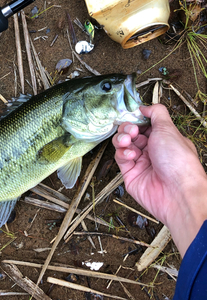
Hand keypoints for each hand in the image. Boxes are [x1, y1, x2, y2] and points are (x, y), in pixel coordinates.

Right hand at [112, 104, 206, 255]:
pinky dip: (123, 153)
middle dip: (128, 129)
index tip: (133, 116)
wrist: (177, 192)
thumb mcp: (168, 129)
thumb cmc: (178, 162)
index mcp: (164, 140)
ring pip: (123, 145)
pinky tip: (130, 155)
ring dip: (122, 139)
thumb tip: (145, 107)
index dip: (137, 120)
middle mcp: (152, 151)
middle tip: (132, 130)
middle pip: (131, 134)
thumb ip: (156, 113)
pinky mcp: (130, 175)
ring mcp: (141, 163)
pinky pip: (120, 159)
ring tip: (127, 140)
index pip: (144, 125)